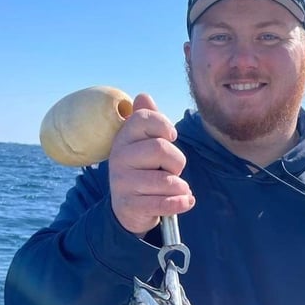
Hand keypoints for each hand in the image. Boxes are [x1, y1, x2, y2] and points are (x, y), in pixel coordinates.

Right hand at [108, 93, 194, 235]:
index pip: (143, 119)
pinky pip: (164, 203)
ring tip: (177, 188)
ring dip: (180, 186)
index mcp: (123, 138)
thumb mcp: (144, 144)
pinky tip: (186, 201)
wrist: (127, 208)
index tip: (171, 137)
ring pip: (166, 180)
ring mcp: (122, 182)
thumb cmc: (143, 170)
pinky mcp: (130, 205)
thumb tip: (143, 96)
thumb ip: (148, 120)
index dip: (164, 125)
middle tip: (174, 169)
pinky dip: (180, 203)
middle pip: (160, 149)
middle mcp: (118, 158)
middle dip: (177, 161)